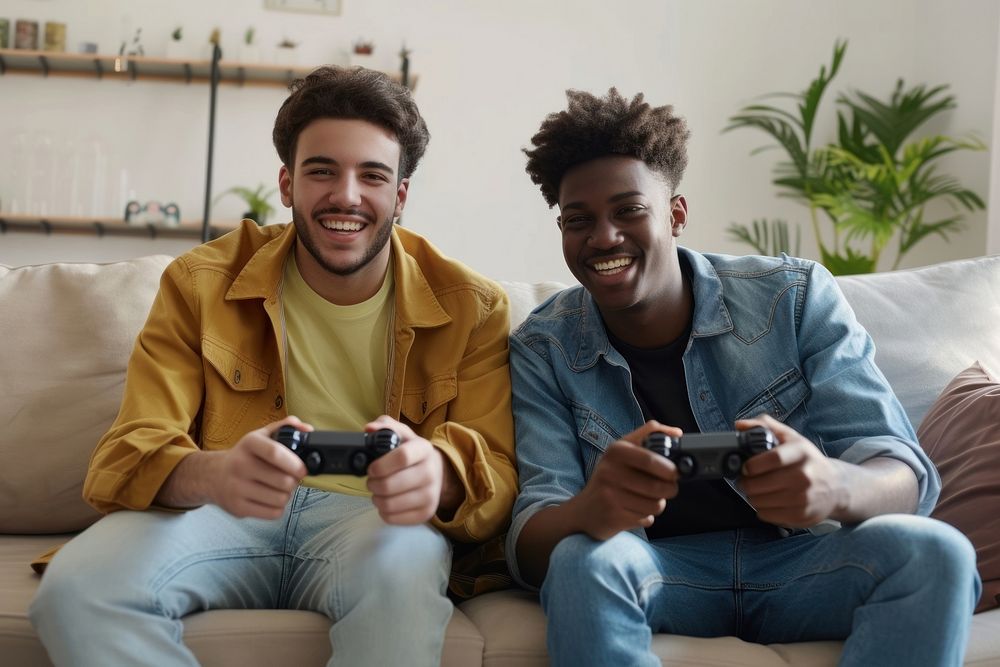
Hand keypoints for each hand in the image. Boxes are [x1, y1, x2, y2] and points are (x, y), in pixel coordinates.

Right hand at [210, 416, 309, 519]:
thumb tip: (308, 429)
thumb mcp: (261, 436)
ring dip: (287, 495)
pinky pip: (273, 513)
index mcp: (249, 443)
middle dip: (294, 481)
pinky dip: (278, 507)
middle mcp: (240, 465)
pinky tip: (271, 498)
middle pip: (283, 481)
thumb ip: (286, 427)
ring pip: (280, 499)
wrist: (213, 475)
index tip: (303, 469)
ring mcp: (237, 488)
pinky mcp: (238, 508)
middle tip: (290, 478)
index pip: (275, 453)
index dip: (295, 463)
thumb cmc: (244, 455)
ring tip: (280, 488)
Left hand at [364, 415, 449, 524]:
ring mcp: (430, 496)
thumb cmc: (413, 452)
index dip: (380, 465)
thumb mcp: (402, 434)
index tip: (371, 468)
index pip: (402, 457)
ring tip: (379, 491)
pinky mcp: (426, 514)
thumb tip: (369, 429)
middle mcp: (431, 473)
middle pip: (390, 485)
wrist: (438, 472)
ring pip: (389, 504)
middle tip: (372, 480)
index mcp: (424, 450)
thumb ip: (385, 426)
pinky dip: (384, 512)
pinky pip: (393, 519)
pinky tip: (388, 501)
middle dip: (373, 484)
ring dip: (376, 498)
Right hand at [570, 420, 679, 540]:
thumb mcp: (622, 450)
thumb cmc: (609, 477)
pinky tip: (634, 511)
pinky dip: (646, 516)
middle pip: (657, 486)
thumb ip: (649, 436)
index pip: (650, 460)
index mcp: (615, 451)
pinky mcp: (614, 517)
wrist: (584, 510)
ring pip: (655, 505)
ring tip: (646, 499)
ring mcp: (610, 496)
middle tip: (667, 488)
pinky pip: (647, 518)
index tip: (674, 472)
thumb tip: (677, 433)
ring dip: (657, 504)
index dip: (669, 468)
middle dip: (670, 489)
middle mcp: (610, 472)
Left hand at [738, 414, 847, 527]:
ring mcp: (804, 497)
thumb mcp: (790, 437)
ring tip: (756, 490)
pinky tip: (767, 501)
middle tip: (745, 480)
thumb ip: (764, 426)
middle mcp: (805, 475)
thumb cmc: (807, 460)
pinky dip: (761, 509)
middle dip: (746, 483)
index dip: (752, 465)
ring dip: (752, 496)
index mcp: (801, 452)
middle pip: (761, 483)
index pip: (772, 459)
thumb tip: (739, 425)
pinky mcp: (801, 515)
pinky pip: (767, 515)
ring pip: (760, 501)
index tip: (745, 467)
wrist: (836, 487)